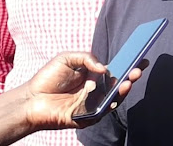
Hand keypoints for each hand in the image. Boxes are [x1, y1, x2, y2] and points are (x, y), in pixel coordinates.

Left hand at [22, 52, 143, 129]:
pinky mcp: (88, 116)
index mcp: (93, 77)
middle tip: (139, 68)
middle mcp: (96, 90)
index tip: (141, 56)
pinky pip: (104, 110)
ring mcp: (93, 104)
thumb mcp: (67, 58)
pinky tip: (117, 92)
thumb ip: (87, 58)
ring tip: (131, 79)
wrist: (31, 98)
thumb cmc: (48, 78)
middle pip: (119, 83)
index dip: (128, 64)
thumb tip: (104, 68)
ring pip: (114, 97)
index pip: (115, 70)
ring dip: (125, 89)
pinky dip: (112, 102)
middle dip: (131, 76)